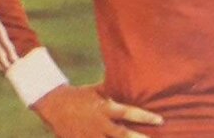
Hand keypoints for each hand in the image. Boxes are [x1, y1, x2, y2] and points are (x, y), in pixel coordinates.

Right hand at [32, 84, 163, 137]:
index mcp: (104, 109)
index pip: (128, 113)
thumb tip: (129, 80)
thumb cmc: (78, 95)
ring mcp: (89, 136)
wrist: (53, 104)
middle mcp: (99, 125)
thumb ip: (112, 90)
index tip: (160, 121)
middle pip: (122, 135)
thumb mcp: (96, 91)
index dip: (144, 117)